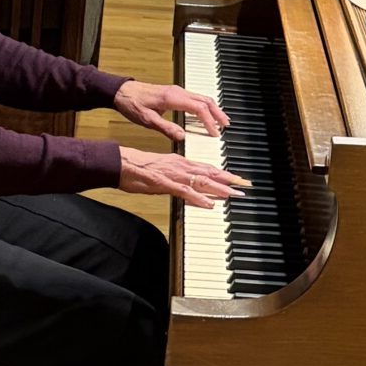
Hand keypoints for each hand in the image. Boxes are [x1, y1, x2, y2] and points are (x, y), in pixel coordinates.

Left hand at [111, 79, 228, 144]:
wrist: (123, 92)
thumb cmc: (133, 104)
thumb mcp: (148, 120)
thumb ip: (166, 128)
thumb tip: (182, 137)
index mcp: (173, 98)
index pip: (199, 108)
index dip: (209, 121)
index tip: (214, 133)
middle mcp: (178, 92)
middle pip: (205, 100)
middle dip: (218, 113)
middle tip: (226, 125)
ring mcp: (177, 91)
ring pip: (202, 98)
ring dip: (213, 109)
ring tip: (221, 121)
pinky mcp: (175, 93)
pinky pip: (196, 98)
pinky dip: (205, 106)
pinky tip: (206, 114)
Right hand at [117, 145, 250, 208]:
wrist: (121, 163)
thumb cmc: (138, 168)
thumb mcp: (163, 172)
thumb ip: (178, 177)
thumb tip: (190, 185)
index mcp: (180, 162)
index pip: (207, 168)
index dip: (224, 174)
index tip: (237, 179)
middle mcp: (181, 165)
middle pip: (209, 173)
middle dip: (228, 180)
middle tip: (244, 186)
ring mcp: (173, 174)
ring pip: (201, 181)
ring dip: (219, 189)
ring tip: (233, 194)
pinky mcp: (164, 183)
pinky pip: (184, 191)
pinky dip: (198, 198)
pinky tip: (208, 203)